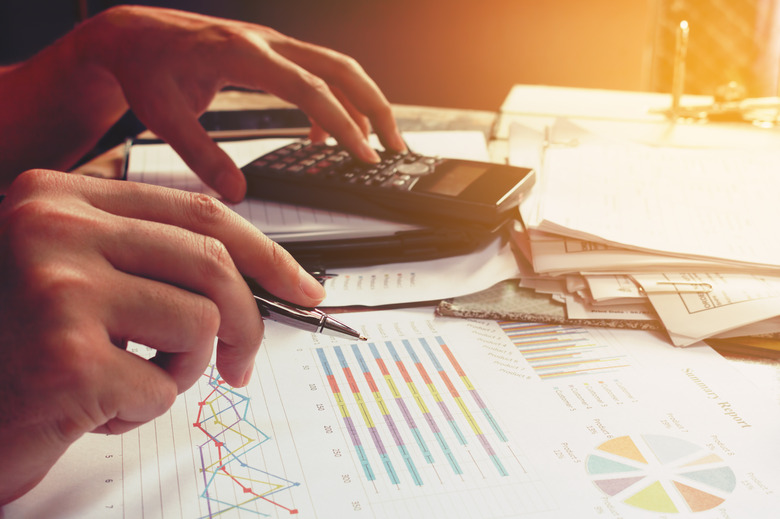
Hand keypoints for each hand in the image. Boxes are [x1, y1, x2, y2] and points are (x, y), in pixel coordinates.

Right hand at [0, 170, 324, 503]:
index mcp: (60, 197)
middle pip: (212, 263)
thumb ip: (152, 260)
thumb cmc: (19, 348)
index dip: (264, 253)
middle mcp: (52, 227)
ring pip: (200, 322)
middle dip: (249, 322)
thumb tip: (255, 277)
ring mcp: (56, 286)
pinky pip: (160, 386)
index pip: (197, 211)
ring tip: (130, 379)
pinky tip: (90, 407)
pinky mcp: (64, 356)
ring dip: (181, 368)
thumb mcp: (80, 277)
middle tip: (243, 363)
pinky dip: (140, 409)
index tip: (303, 287)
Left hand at [76, 5, 405, 200]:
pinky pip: (317, 73)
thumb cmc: (146, 67)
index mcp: (242, 54)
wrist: (134, 35)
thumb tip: (236, 190)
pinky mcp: (271, 53)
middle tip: (395, 146)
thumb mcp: (163, 116)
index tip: (363, 154)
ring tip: (376, 144)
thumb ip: (200, 154)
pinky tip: (323, 135)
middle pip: (340, 68)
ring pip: (336, 67)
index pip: (309, 88)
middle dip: (375, 107)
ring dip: (363, 102)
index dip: (342, 123)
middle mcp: (265, 43)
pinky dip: (333, 102)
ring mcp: (271, 44)